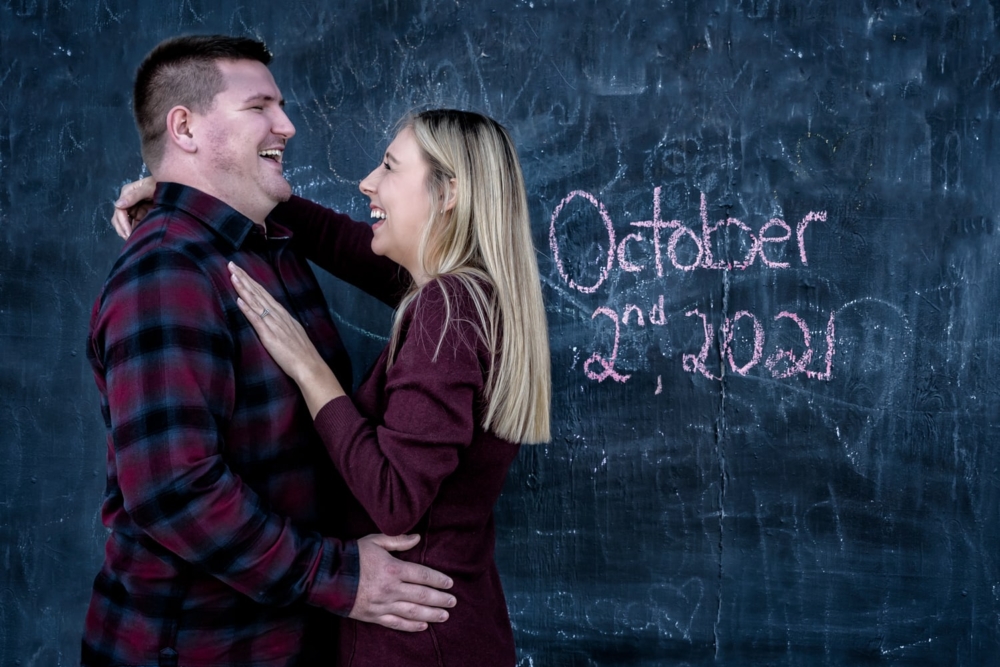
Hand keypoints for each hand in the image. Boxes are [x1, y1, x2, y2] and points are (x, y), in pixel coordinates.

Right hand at [111, 176, 156, 239]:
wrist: (175, 187)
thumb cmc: (162, 184)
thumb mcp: (148, 188)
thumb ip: (134, 196)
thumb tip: (118, 204)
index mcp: (128, 193)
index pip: (119, 210)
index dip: (122, 222)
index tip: (128, 233)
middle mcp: (128, 201)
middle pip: (119, 218)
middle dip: (123, 229)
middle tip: (130, 240)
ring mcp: (134, 208)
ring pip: (125, 223)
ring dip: (127, 232)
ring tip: (133, 241)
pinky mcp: (141, 214)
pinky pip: (134, 224)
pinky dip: (135, 231)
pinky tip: (138, 238)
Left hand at [229, 262, 344, 415]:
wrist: (310, 366)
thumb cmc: (302, 354)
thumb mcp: (292, 334)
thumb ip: (282, 325)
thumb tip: (273, 318)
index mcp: (283, 315)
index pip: (264, 294)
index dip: (252, 282)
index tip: (241, 271)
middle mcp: (278, 316)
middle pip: (259, 293)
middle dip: (244, 278)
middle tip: (231, 264)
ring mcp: (274, 325)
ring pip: (257, 302)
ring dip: (244, 288)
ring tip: (233, 275)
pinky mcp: (270, 336)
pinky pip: (257, 320)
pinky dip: (248, 309)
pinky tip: (240, 300)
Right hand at [351, 534, 455, 631]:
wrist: (327, 575)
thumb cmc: (353, 555)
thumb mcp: (376, 540)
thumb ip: (398, 540)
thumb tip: (417, 537)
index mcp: (392, 569)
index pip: (422, 575)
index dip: (438, 580)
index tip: (450, 584)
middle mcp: (390, 589)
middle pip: (422, 595)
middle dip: (440, 599)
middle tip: (453, 602)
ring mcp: (382, 604)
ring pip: (412, 612)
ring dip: (431, 615)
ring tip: (445, 616)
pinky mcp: (373, 616)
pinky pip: (395, 623)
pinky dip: (411, 626)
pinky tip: (423, 626)